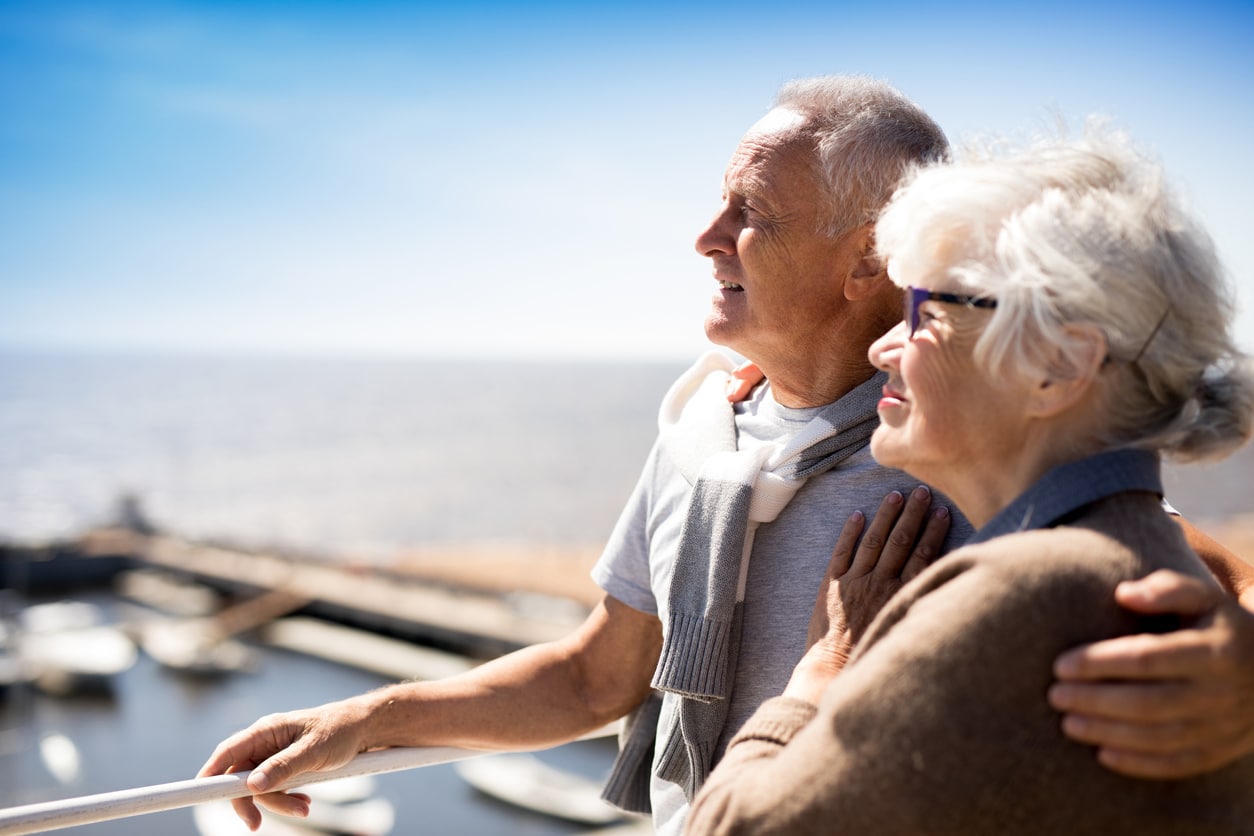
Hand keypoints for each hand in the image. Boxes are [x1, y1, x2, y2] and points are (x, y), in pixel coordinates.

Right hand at [198, 698, 373, 830]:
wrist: (363, 729)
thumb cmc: (339, 730)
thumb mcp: (313, 750)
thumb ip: (283, 767)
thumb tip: (253, 784)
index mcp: (266, 730)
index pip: (227, 752)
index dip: (210, 773)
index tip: (200, 794)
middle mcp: (266, 742)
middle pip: (240, 777)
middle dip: (253, 801)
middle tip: (256, 825)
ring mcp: (274, 756)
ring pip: (260, 788)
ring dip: (279, 803)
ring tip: (306, 806)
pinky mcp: (285, 767)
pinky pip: (275, 789)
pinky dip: (288, 799)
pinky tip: (306, 801)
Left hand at [785, 486, 949, 703]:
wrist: (834, 671)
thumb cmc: (873, 657)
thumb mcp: (905, 631)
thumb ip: (921, 607)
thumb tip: (942, 589)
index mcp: (902, 596)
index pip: (923, 556)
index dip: (933, 532)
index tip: (943, 512)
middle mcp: (881, 584)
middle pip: (901, 542)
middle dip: (913, 514)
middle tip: (924, 492)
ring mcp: (855, 582)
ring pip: (874, 541)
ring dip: (886, 516)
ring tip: (896, 495)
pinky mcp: (832, 585)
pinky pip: (842, 552)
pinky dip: (850, 533)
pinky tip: (858, 515)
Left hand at [1049, 569, 1253, 778]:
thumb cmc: (1222, 627)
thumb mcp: (1206, 597)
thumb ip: (1167, 589)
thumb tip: (1123, 593)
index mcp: (1215, 651)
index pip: (1147, 658)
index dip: (1100, 663)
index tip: (1060, 664)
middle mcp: (1221, 692)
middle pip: (1148, 702)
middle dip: (1095, 701)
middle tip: (1054, 695)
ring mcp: (1224, 726)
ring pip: (1159, 737)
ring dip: (1108, 733)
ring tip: (1067, 723)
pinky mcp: (1222, 750)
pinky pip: (1178, 764)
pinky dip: (1139, 763)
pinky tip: (1103, 754)